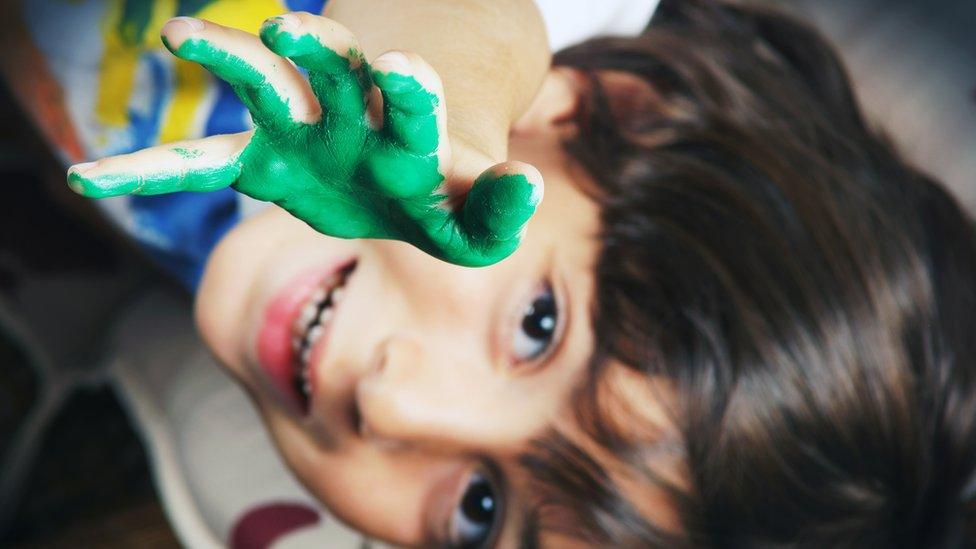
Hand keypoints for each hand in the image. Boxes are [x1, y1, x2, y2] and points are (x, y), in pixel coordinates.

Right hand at [67, 13, 542, 266]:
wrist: (402, 164)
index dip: (411, 92)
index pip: (413, 103)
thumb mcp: (474, 214)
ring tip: (188, 37)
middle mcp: (352, 115)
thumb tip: (527, 190)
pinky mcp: (262, 161)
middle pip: (336, 76)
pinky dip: (151, 171)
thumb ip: (495, 209)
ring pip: (262, 88)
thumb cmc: (439, 191)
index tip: (406, 71)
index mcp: (409, 128)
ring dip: (232, 65)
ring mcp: (300, 132)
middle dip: (320, 57)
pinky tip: (86, 179)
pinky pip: (199, 164)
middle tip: (298, 32)